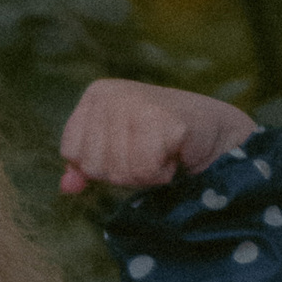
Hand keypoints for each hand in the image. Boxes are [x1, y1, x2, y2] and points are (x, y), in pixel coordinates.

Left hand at [57, 79, 258, 198]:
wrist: (215, 133)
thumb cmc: (162, 141)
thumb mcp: (117, 150)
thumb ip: (87, 166)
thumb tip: (66, 188)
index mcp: (96, 94)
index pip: (71, 152)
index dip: (100, 164)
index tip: (129, 149)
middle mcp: (112, 93)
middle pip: (94, 165)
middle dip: (123, 171)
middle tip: (149, 152)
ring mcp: (135, 103)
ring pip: (119, 171)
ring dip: (145, 174)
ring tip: (162, 152)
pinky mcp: (160, 119)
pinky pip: (144, 171)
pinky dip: (161, 174)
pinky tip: (174, 154)